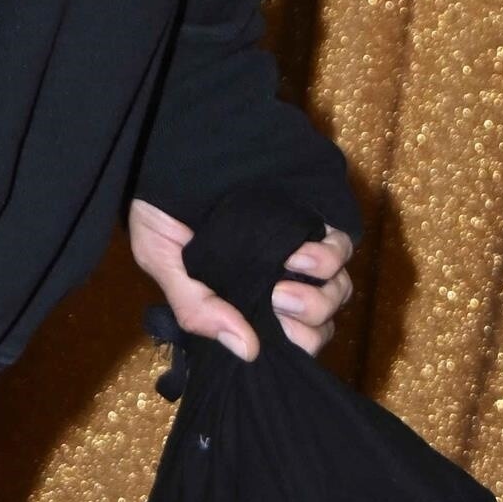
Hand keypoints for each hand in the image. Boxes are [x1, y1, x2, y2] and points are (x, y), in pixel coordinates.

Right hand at [127, 198, 354, 362]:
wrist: (168, 150)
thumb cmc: (160, 209)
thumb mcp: (161, 261)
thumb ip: (195, 308)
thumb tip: (247, 351)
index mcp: (247, 300)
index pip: (290, 342)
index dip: (290, 347)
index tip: (268, 334)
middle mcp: (279, 280)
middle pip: (321, 323)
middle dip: (307, 326)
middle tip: (276, 300)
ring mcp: (298, 251)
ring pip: (336, 291)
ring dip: (318, 295)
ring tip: (285, 274)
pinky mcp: (311, 218)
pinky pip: (342, 249)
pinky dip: (328, 259)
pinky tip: (299, 252)